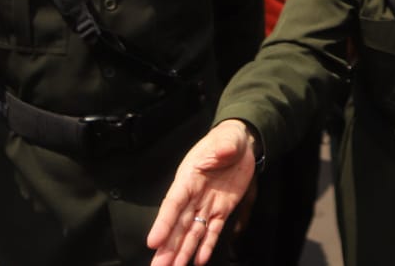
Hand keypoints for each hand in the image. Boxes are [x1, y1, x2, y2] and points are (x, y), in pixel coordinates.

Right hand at [148, 120, 257, 265]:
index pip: (173, 203)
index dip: (163, 223)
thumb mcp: (226, 139)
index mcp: (188, 178)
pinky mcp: (222, 210)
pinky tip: (198, 261)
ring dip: (183, 252)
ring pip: (192, 233)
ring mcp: (207, 205)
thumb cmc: (227, 140)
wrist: (241, 145)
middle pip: (178, 225)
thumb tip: (223, 151)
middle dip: (168, 247)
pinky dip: (207, 246)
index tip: (153, 242)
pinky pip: (213, 231)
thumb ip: (223, 146)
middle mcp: (194, 196)